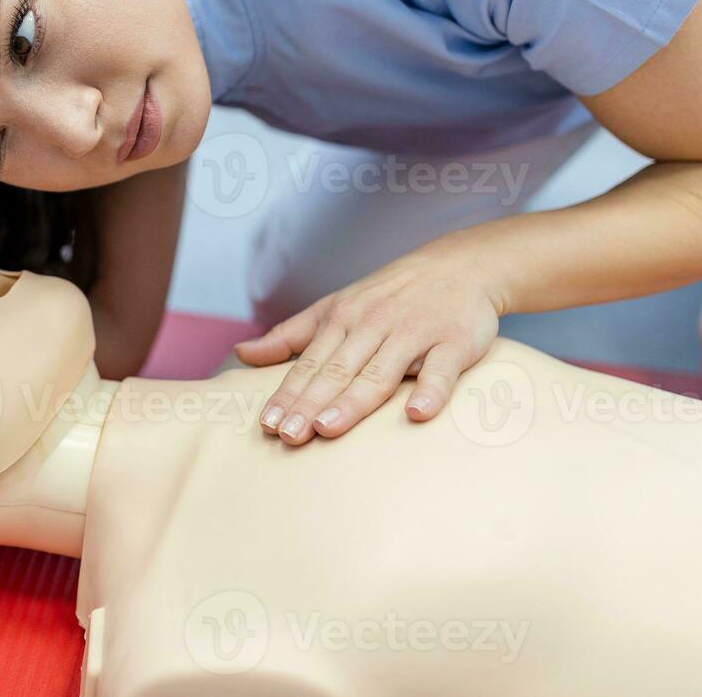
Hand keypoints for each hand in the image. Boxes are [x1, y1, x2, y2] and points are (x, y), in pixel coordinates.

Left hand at [234, 240, 505, 444]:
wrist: (461, 265)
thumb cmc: (389, 295)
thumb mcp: (333, 307)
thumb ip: (289, 336)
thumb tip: (240, 353)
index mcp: (342, 320)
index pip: (309, 364)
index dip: (287, 394)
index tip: (267, 425)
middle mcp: (373, 327)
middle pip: (337, 371)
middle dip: (309, 404)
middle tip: (288, 435)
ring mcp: (413, 335)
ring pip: (379, 373)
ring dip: (352, 402)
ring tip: (327, 429)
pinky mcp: (453, 343)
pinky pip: (441, 370)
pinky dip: (431, 391)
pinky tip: (416, 414)